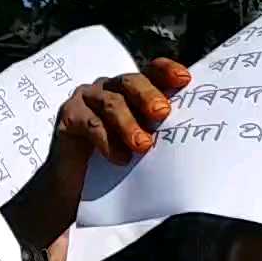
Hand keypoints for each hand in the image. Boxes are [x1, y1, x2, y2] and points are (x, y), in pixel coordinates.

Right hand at [11, 58, 191, 248]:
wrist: (76, 188)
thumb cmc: (115, 165)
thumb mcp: (140, 146)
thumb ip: (158, 135)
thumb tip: (192, 137)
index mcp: (133, 91)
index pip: (151, 72)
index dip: (166, 72)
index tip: (184, 80)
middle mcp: (110, 89)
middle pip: (130, 82)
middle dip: (148, 96)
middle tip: (163, 113)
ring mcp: (87, 99)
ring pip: (111, 103)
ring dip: (128, 124)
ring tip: (143, 146)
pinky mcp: (69, 116)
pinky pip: (90, 124)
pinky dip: (106, 141)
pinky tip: (119, 158)